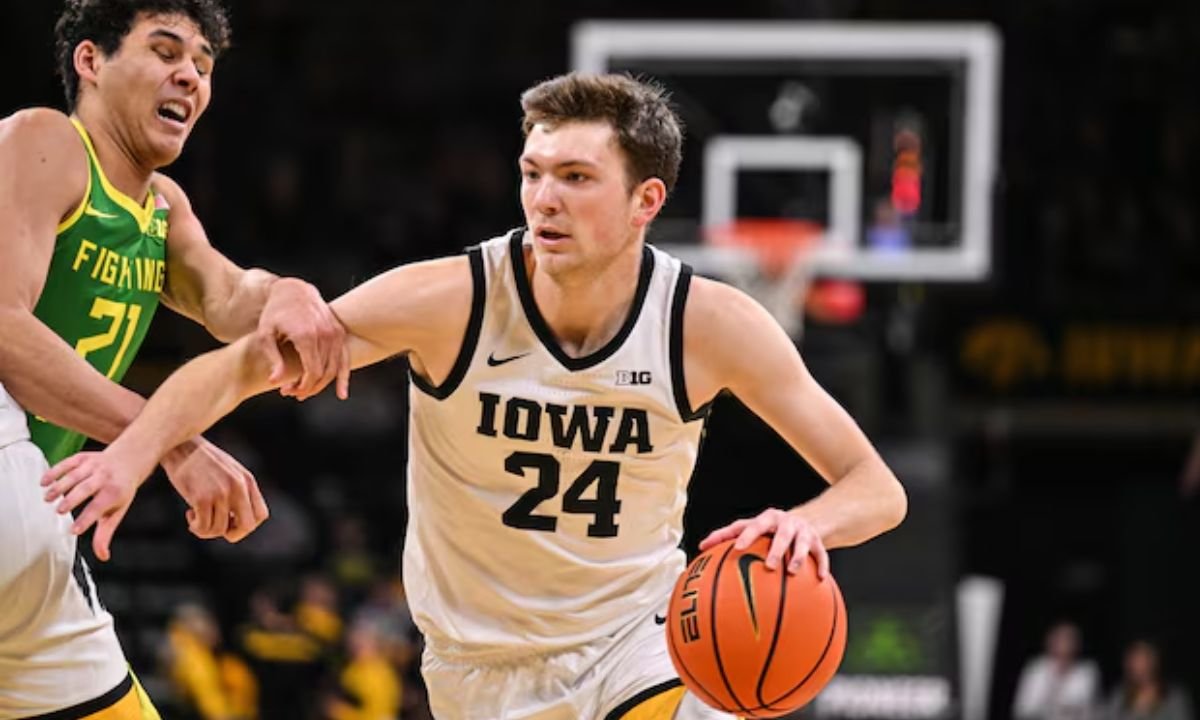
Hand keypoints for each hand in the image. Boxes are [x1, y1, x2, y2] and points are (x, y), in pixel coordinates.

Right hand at [41, 450, 142, 560]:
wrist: (129, 460)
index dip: (87, 519)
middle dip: (72, 499)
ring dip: (60, 486)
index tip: (74, 531)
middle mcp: (104, 477)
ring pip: (75, 475)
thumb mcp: (117, 512)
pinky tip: (43, 483)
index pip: (99, 507)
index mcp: (114, 492)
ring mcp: (93, 465)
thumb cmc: (120, 490)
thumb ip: (105, 534)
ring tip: (47, 499)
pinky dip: (54, 471)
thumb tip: (103, 556)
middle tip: (59, 511)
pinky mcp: (83, 457)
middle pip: (86, 487)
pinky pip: (67, 463)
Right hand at [162, 437, 268, 542]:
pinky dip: (196, 527)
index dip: (247, 525)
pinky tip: (190, 514)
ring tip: (197, 516)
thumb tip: (237, 522)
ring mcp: (221, 492)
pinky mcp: (202, 497)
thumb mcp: (229, 472)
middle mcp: (238, 487)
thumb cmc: (202, 462)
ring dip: (207, 530)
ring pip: (220, 530)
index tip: (231, 522)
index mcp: (247, 480)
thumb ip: (239, 491)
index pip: (261, 515)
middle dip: (231, 533)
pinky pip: (204, 527)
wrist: (180, 446)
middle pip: (246, 526)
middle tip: (216, 526)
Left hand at [256, 277, 348, 400]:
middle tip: (292, 393)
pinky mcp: (339, 331)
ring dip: (321, 384)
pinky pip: (344, 358)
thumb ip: (273, 358)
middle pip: (323, 372)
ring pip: (334, 368)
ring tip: (305, 391)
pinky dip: (344, 377)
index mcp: (307, 335)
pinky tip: (342, 393)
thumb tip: (275, 382)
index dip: (302, 386)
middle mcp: (325, 334)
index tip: (288, 391)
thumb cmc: (275, 312)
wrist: (293, 289)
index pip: (311, 371)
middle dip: (308, 387)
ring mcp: (335, 332)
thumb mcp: (265, 334)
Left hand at [699, 507, 829, 578]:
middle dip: (776, 549)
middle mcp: (787, 523)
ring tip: (793, 573)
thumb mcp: (751, 526)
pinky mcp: (818, 542)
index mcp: (768, 519)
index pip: (755, 524)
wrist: (805, 519)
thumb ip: (727, 535)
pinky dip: (822, 566)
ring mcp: (804, 532)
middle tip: (769, 566)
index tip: (737, 548)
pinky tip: (820, 579)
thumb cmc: (768, 528)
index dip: (747, 535)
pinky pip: (822, 555)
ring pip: (803, 544)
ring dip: (798, 558)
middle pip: (782, 534)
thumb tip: (700, 547)